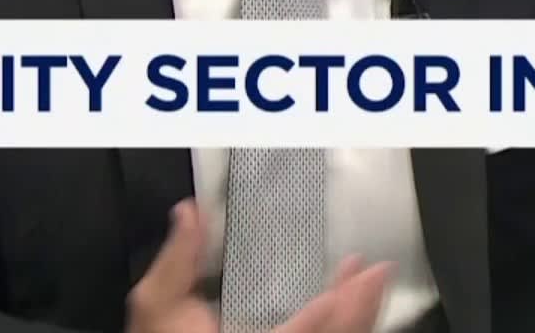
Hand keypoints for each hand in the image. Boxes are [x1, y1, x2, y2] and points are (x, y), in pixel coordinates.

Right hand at [127, 200, 394, 332]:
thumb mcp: (158, 304)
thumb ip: (177, 260)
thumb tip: (189, 213)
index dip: (325, 311)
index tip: (351, 280)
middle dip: (357, 308)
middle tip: (376, 274)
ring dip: (359, 315)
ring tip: (371, 282)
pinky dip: (347, 322)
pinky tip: (349, 303)